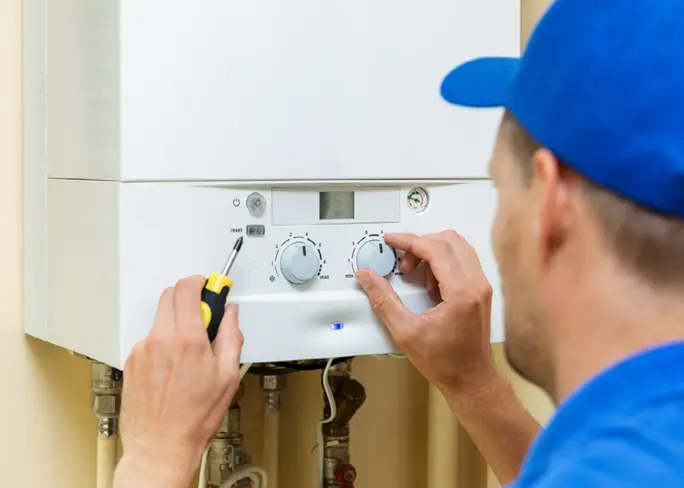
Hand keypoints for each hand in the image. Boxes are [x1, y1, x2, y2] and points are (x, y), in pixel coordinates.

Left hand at [117, 276, 242, 485]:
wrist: (161, 447)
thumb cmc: (193, 419)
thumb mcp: (227, 376)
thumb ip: (231, 336)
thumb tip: (230, 315)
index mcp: (187, 340)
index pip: (188, 288)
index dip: (201, 282)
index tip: (210, 288)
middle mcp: (161, 339)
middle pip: (170, 295)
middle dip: (189, 299)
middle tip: (203, 318)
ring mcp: (142, 350)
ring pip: (160, 318)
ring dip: (176, 323)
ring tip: (188, 353)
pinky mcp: (132, 361)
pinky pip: (149, 339)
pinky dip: (162, 343)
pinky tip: (172, 367)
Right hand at [355, 231, 496, 395]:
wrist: (471, 381)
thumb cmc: (446, 363)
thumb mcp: (405, 332)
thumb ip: (383, 300)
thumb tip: (367, 277)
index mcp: (461, 293)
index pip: (435, 249)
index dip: (408, 240)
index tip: (391, 240)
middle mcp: (477, 285)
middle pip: (448, 240)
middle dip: (419, 245)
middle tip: (402, 264)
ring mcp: (482, 287)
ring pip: (458, 247)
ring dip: (432, 252)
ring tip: (414, 275)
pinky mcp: (480, 291)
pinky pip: (463, 260)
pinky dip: (443, 262)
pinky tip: (429, 284)